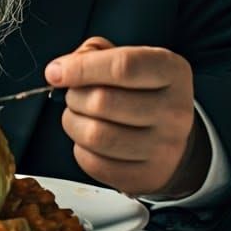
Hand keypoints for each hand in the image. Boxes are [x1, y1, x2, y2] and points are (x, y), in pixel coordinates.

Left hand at [45, 36, 207, 197]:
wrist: (171, 136)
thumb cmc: (142, 90)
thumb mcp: (129, 57)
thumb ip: (95, 53)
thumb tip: (62, 70)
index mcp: (171, 71)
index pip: (122, 66)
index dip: (82, 68)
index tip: (56, 72)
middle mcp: (174, 110)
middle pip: (103, 102)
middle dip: (74, 96)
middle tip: (74, 95)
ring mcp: (164, 148)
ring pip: (96, 135)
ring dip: (73, 123)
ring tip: (79, 116)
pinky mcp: (148, 177)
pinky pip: (96, 164)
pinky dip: (81, 150)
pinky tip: (89, 140)